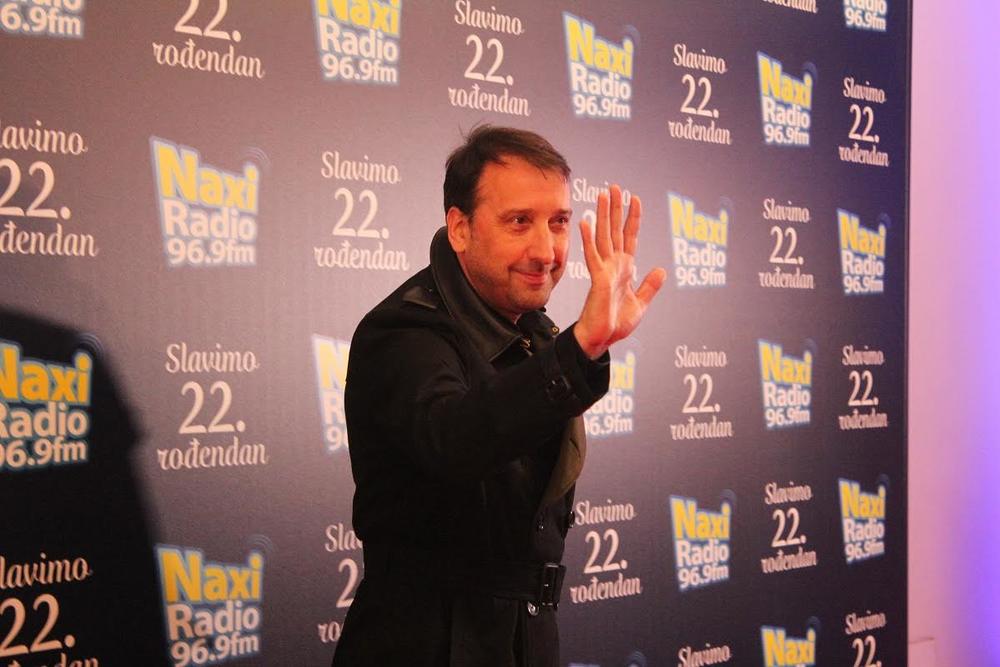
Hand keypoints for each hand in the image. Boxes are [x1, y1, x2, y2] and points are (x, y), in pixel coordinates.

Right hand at [574, 185, 666, 358]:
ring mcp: (605, 270)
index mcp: (624, 269)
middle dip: (616, 208)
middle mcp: (614, 265)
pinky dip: (589, 238)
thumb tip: (661, 270)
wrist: (602, 338)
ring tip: (602, 194)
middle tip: (614, 187)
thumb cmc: (616, 324)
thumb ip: (649, 286)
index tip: (635, 199)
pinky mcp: (598, 279)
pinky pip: (593, 255)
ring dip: (603, 215)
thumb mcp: (641, 303)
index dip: (633, 218)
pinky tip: (585, 222)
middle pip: (615, 230)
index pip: (630, 237)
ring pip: (604, 236)